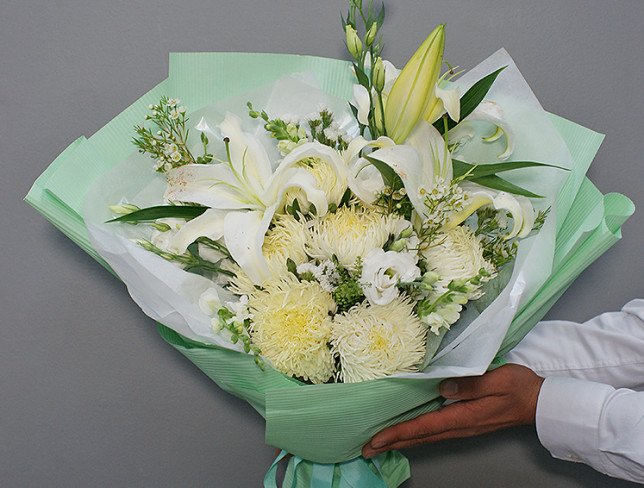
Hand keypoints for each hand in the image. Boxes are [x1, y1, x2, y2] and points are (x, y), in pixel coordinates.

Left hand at [362, 364, 543, 457]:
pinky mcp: (465, 422)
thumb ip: (471, 384)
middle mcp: (459, 425)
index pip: (424, 426)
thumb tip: (442, 388)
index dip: (398, 432)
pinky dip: (416, 434)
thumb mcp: (498, 379)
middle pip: (420, 436)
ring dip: (401, 440)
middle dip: (392, 442)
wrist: (539, 402)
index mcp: (463, 416)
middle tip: (366, 448)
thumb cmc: (519, 387)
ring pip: (425, 436)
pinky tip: (409, 433)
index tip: (376, 439)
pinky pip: (434, 432)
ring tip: (380, 444)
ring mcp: (462, 426)